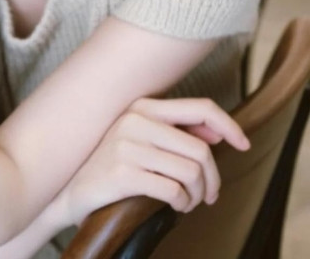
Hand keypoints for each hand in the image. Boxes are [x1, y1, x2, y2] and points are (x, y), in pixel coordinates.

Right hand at [54, 97, 249, 226]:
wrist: (71, 189)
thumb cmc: (111, 164)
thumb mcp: (140, 138)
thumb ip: (176, 131)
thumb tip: (217, 132)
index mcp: (142, 106)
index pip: (199, 107)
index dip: (229, 124)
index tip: (244, 144)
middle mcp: (135, 119)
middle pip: (200, 149)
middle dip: (212, 179)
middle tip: (208, 195)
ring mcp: (126, 145)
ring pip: (190, 172)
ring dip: (196, 195)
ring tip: (187, 201)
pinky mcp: (122, 172)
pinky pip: (173, 190)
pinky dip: (182, 204)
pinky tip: (174, 206)